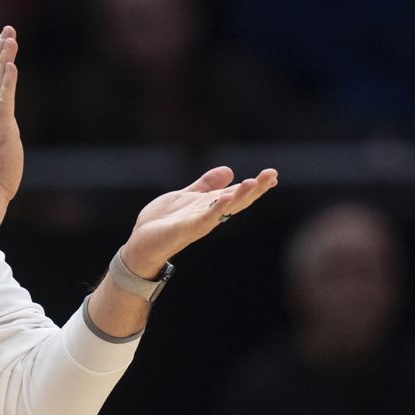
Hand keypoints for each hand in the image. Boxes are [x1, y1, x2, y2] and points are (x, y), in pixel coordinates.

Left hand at [121, 166, 278, 277]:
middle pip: (236, 201)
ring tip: (253, 182)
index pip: (236, 194)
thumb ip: (206, 185)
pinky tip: (226, 198)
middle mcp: (209, 215)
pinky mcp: (185, 228)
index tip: (272, 175)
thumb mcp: (187, 197)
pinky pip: (204, 218)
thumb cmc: (163, 222)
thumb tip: (230, 170)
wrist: (141, 244)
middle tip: (272, 174)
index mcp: (210, 206)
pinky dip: (216, 209)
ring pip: (224, 209)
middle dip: (254, 189)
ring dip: (239, 196)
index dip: (254, 186)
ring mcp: (199, 222)